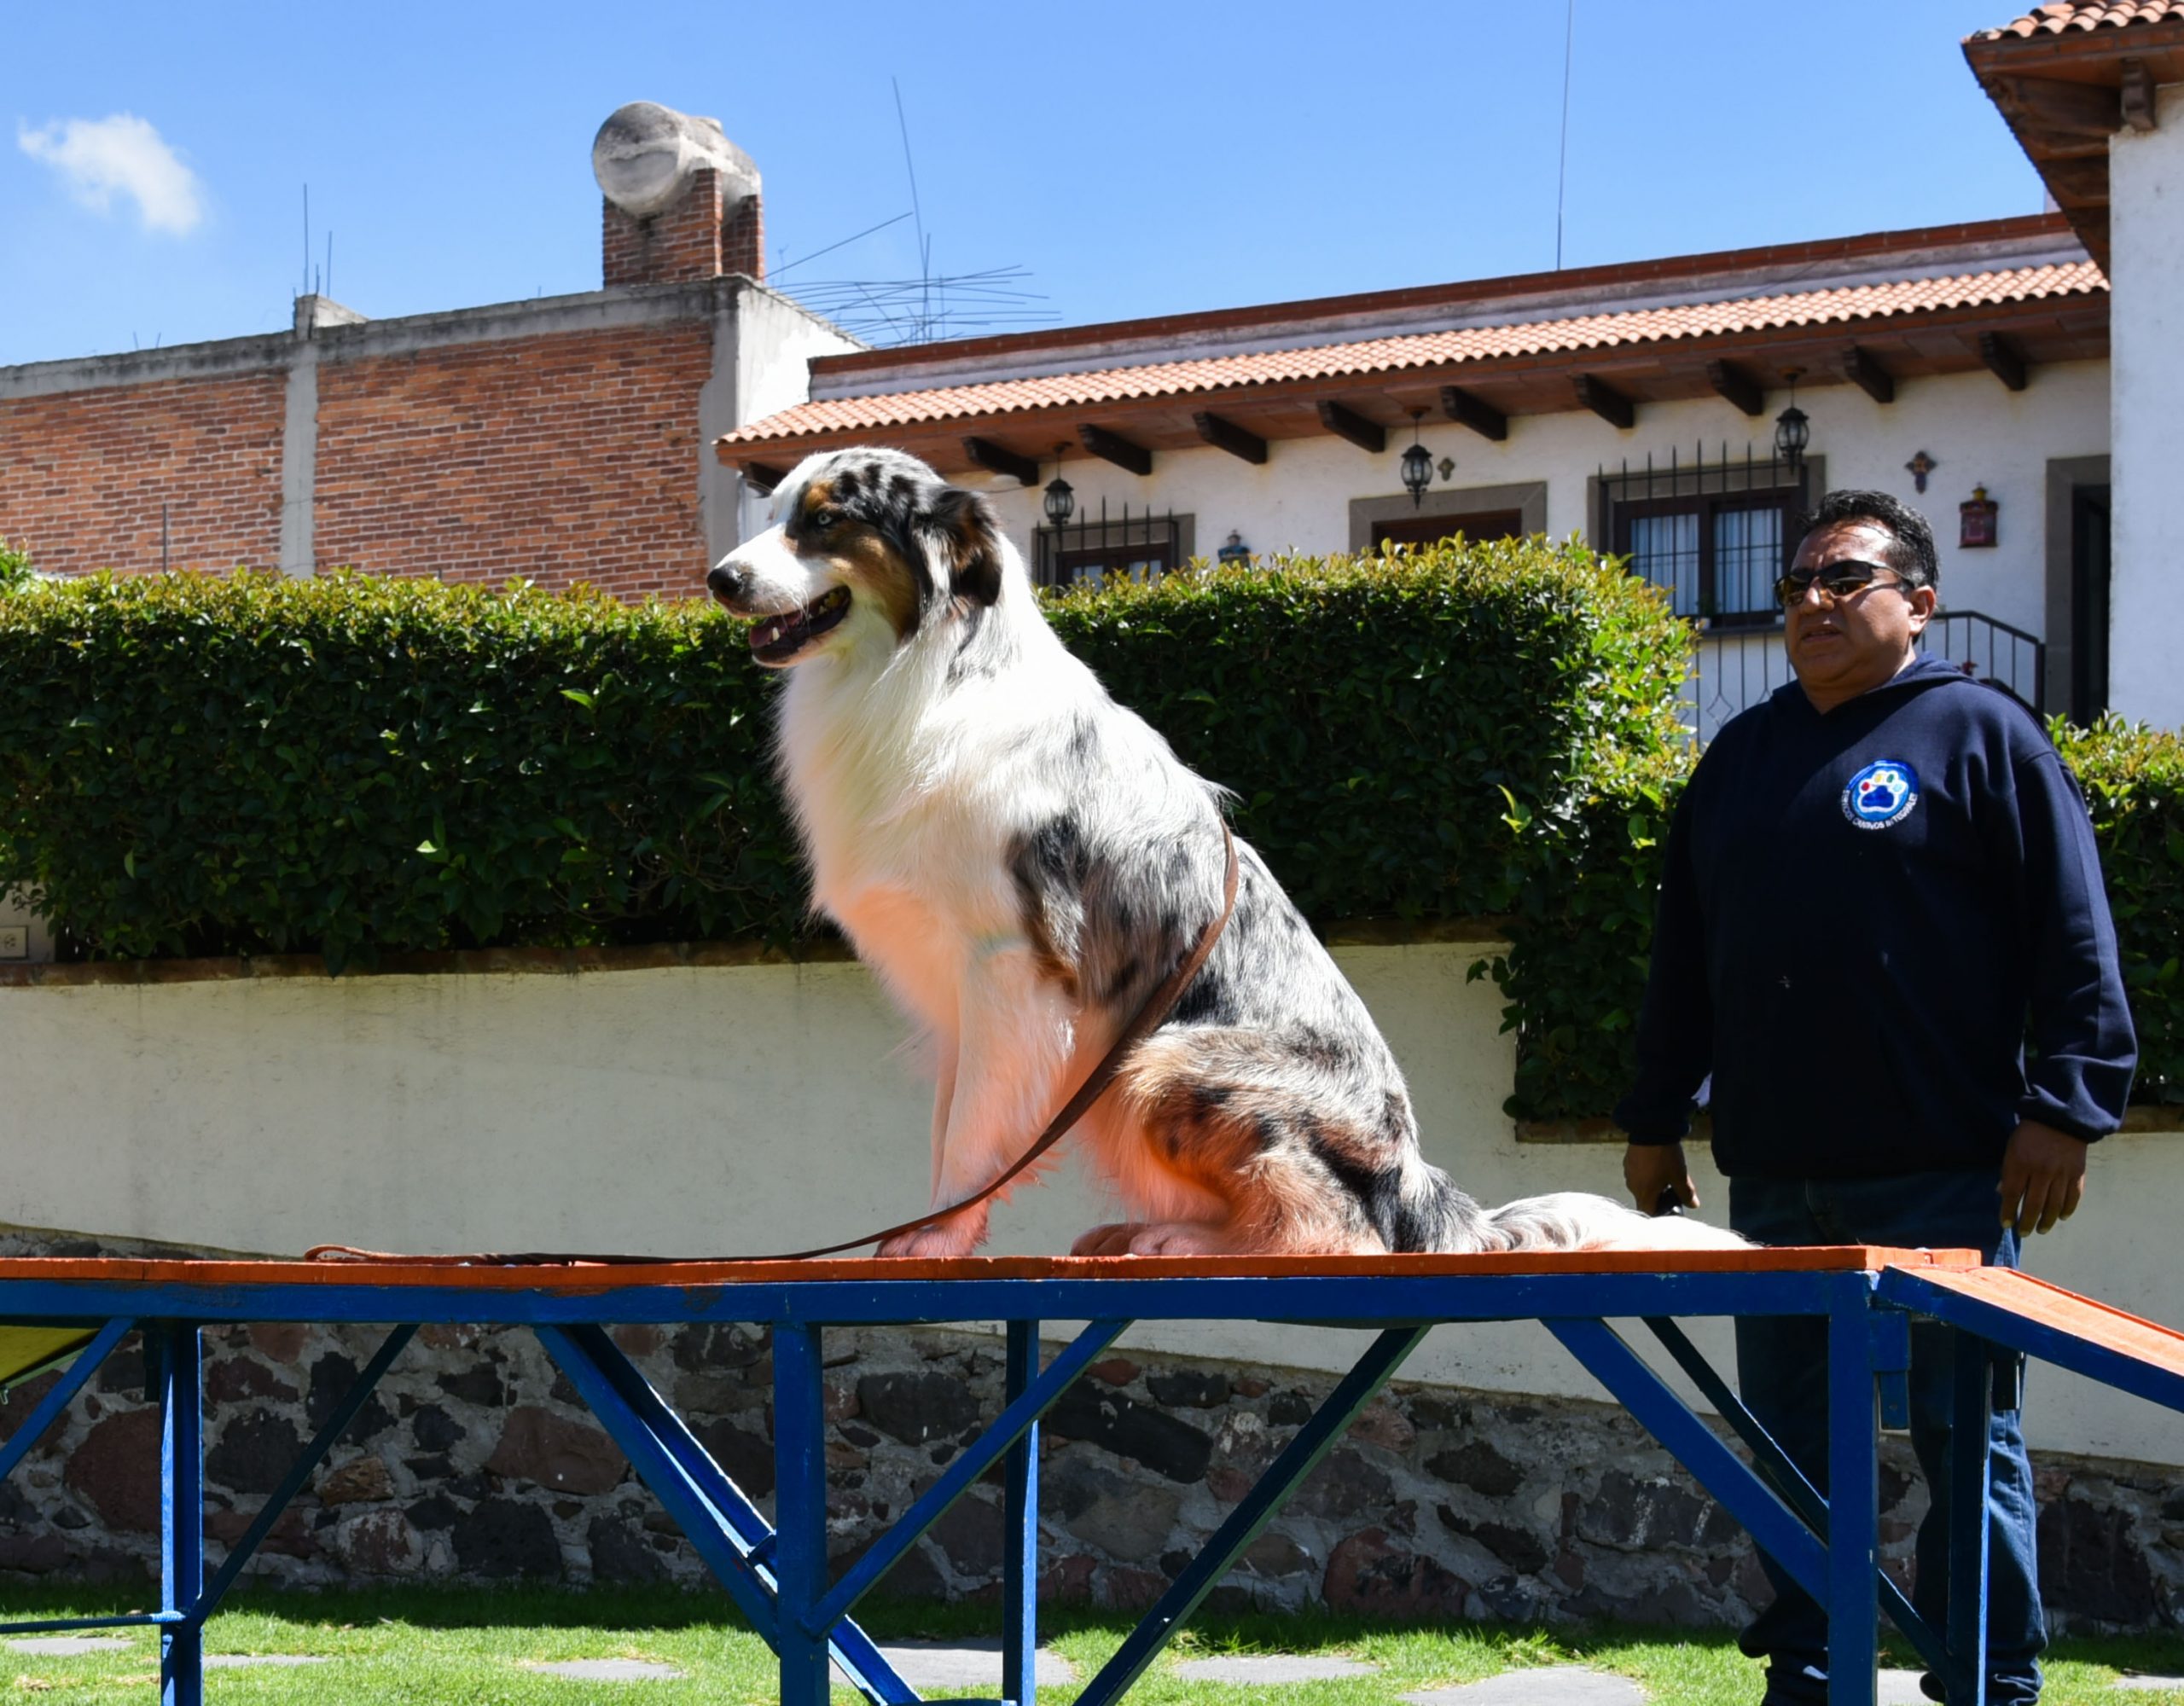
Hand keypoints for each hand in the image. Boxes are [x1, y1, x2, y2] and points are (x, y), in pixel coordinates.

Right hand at [1624, 1141, 1697, 1213]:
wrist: (1651, 1130)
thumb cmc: (1665, 1156)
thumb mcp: (1680, 1176)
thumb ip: (1686, 1194)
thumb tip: (1693, 1205)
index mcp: (1645, 1193)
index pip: (1650, 1212)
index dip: (1661, 1213)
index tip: (1671, 1207)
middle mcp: (1633, 1186)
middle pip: (1645, 1199)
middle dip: (1659, 1197)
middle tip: (1673, 1187)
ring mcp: (1628, 1173)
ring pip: (1641, 1186)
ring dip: (1652, 1184)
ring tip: (1666, 1173)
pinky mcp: (1628, 1161)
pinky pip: (1637, 1173)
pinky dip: (1646, 1173)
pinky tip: (1656, 1163)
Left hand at [1996, 1119, 2088, 1236]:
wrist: (2060, 1120)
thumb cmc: (2029, 1135)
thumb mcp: (2011, 1149)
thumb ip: (2008, 1172)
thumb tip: (2002, 1194)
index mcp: (2020, 1163)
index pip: (2012, 1195)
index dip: (2008, 1212)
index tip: (2006, 1224)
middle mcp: (2041, 1171)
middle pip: (2033, 1205)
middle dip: (2027, 1222)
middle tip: (2023, 1233)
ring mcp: (2061, 1174)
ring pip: (2054, 1205)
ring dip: (2047, 1221)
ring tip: (2041, 1230)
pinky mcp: (2077, 1174)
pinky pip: (2073, 1198)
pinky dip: (2067, 1210)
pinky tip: (2062, 1217)